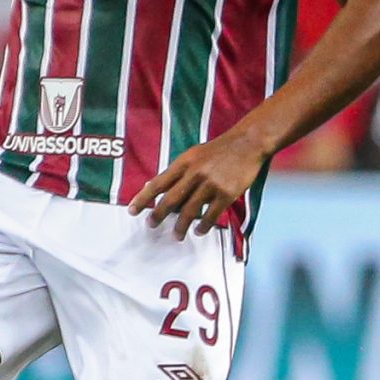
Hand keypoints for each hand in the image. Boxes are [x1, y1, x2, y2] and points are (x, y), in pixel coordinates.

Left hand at [130, 129, 270, 240]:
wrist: (247, 143)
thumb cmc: (218, 150)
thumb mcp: (193, 154)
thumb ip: (175, 171)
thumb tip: (151, 185)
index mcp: (184, 162)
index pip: (158, 183)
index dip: (143, 198)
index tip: (132, 210)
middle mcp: (195, 173)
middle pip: (171, 199)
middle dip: (158, 214)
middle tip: (151, 225)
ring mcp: (211, 184)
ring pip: (190, 210)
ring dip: (181, 226)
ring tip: (176, 235)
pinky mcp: (227, 193)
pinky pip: (211, 214)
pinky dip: (203, 225)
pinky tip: (199, 231)